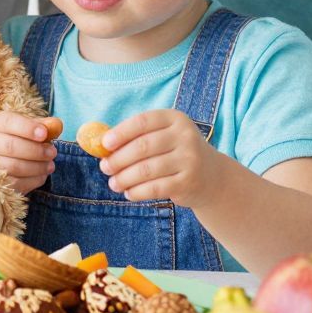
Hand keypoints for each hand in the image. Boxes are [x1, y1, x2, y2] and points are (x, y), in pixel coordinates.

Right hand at [0, 111, 61, 192]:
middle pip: (11, 147)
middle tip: (53, 152)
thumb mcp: (28, 127)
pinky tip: (42, 174)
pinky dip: (34, 180)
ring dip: (37, 167)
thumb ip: (43, 125)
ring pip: (13, 168)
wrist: (2, 158)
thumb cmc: (19, 138)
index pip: (8, 122)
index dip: (28, 128)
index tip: (44, 134)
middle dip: (36, 151)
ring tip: (50, 165)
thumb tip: (57, 126)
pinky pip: (16, 184)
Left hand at [99, 109, 221, 206]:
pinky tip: (129, 193)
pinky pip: (155, 188)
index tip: (104, 144)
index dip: (120, 132)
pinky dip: (137, 192)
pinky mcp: (188, 182)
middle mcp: (185, 136)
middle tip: (105, 168)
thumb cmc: (175, 154)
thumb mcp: (163, 137)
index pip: (143, 122)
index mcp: (175, 119)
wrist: (211, 177)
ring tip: (114, 183)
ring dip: (124, 178)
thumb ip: (136, 137)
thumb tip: (100, 143)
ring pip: (146, 170)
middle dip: (118, 159)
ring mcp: (189, 159)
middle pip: (143, 146)